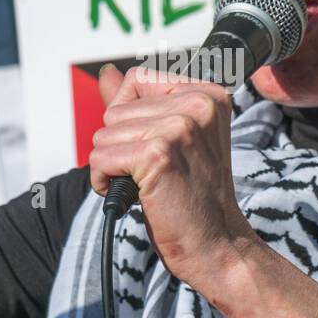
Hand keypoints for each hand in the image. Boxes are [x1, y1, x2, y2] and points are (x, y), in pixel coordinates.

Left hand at [88, 65, 258, 295]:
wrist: (218, 244)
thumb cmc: (195, 197)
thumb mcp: (173, 140)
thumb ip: (137, 104)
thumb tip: (107, 74)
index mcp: (206, 94)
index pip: (137, 80)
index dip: (131, 119)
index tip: (156, 146)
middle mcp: (197, 104)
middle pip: (116, 111)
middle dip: (121, 147)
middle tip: (155, 173)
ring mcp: (178, 128)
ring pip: (103, 136)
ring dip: (114, 167)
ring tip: (148, 185)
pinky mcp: (157, 155)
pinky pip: (100, 159)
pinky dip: (106, 182)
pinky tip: (136, 196)